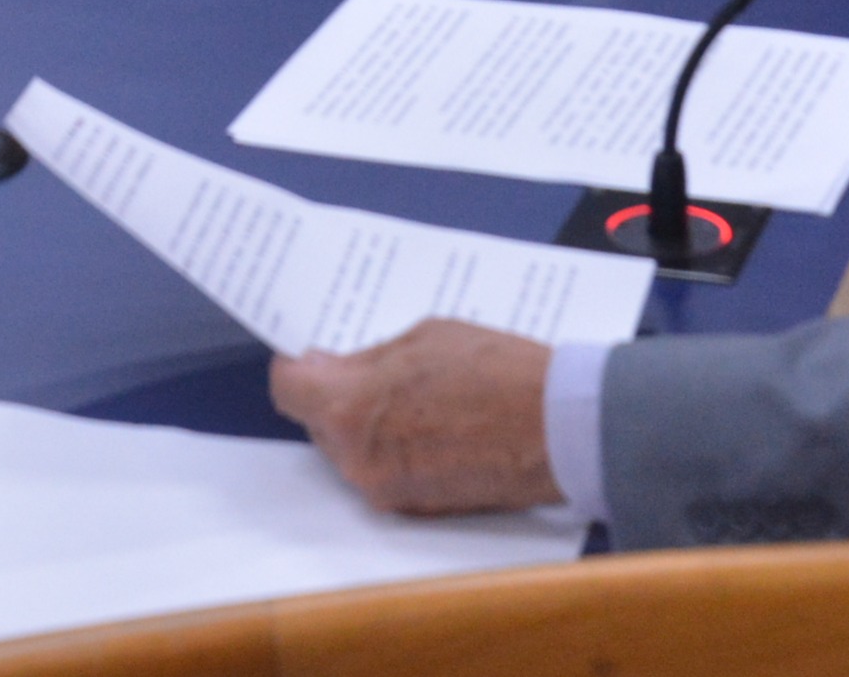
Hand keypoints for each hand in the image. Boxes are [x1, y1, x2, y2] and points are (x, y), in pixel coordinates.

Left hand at [271, 322, 560, 516]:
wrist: (560, 431)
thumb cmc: (497, 373)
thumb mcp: (425, 337)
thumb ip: (369, 358)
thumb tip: (334, 368)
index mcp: (349, 409)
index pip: (288, 390)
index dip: (299, 368)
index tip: (314, 356)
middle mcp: (357, 460)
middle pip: (320, 423)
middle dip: (340, 398)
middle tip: (379, 372)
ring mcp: (386, 492)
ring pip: (353, 451)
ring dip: (371, 426)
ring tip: (418, 398)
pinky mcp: (418, 510)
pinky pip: (387, 474)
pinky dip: (399, 452)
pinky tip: (436, 427)